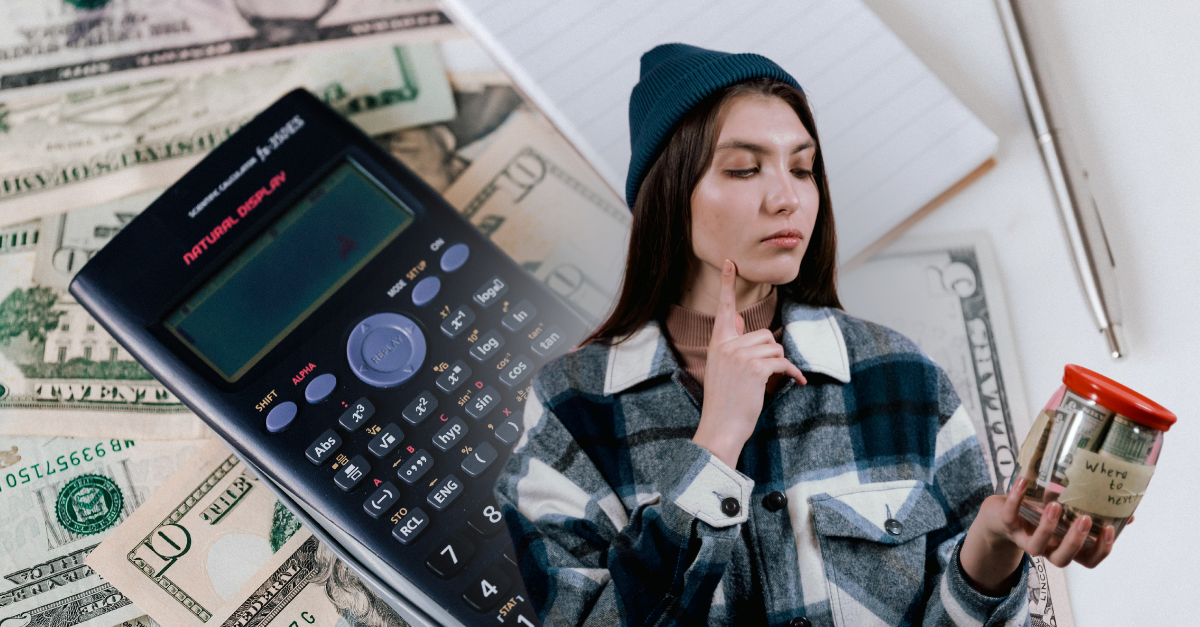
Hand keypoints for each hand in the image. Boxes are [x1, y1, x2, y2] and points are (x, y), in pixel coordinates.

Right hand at [691, 260, 805, 467]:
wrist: (721, 426)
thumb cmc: (724, 402)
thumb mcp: (722, 369)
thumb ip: (731, 344)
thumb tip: (738, 320)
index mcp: (718, 344)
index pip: (724, 309)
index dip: (727, 284)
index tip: (729, 262)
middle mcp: (727, 345)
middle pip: (764, 334)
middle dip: (770, 354)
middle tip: (762, 375)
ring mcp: (740, 355)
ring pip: (775, 348)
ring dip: (778, 366)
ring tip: (767, 383)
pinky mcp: (756, 367)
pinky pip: (783, 362)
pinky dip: (792, 374)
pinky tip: (796, 383)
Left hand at [960, 476, 1120, 593]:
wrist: (1003, 510)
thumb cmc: (1042, 511)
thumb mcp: (1070, 511)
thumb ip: (1095, 511)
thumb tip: (1130, 511)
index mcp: (1066, 546)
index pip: (1089, 560)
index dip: (1101, 550)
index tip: (1109, 529)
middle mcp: (1047, 548)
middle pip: (1063, 559)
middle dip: (1075, 541)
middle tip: (1084, 519)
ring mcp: (1026, 539)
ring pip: (1036, 546)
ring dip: (1047, 527)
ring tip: (1055, 505)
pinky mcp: (1007, 524)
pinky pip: (1010, 516)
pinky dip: (1016, 498)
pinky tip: (1023, 481)